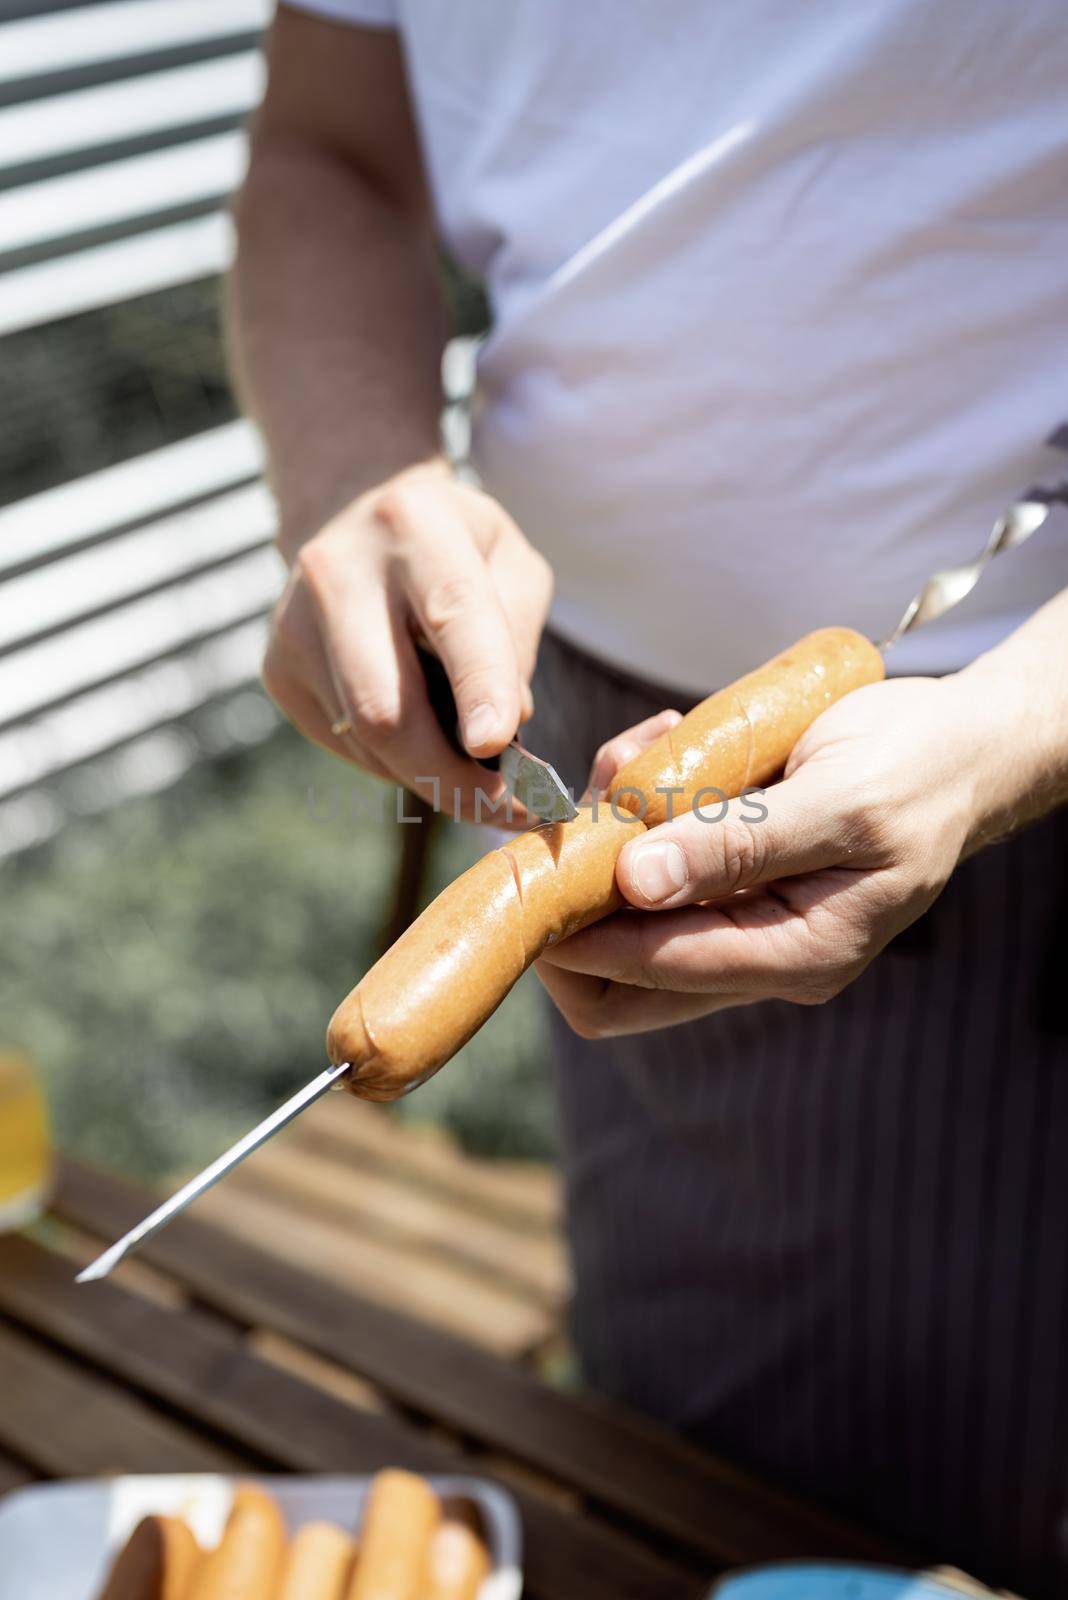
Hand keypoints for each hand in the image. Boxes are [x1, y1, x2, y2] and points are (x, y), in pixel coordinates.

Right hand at [262, 459, 552, 816]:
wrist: (351, 510)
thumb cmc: (454, 547)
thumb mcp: (510, 560)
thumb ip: (517, 637)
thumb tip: (502, 728)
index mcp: (414, 527)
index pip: (452, 616)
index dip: (478, 687)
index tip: (498, 747)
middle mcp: (338, 572)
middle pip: (386, 708)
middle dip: (450, 778)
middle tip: (508, 811)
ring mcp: (293, 625)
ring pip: (366, 740)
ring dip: (432, 772)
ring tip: (476, 767)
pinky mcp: (276, 671)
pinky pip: (347, 746)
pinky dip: (396, 759)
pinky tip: (420, 732)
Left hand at [538, 674, 1006, 1037]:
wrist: (958, 747)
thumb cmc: (915, 769)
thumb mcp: (838, 798)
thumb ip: (739, 843)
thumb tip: (635, 883)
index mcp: (797, 956)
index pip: (647, 976)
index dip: (576, 928)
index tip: (533, 864)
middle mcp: (760, 956)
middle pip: (616, 982)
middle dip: (576, 897)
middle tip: (576, 810)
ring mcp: (741, 922)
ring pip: (625, 916)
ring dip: (607, 838)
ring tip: (638, 753)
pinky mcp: (728, 883)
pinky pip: (651, 869)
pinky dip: (635, 810)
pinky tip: (662, 745)